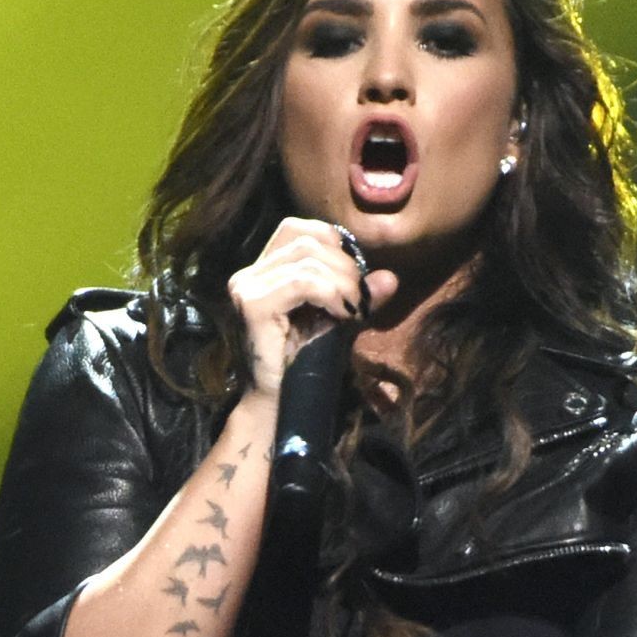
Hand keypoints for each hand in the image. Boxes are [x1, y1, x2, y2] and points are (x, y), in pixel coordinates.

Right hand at [226, 218, 397, 399]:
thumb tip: (390, 277)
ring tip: (353, 311)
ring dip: (343, 282)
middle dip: (344, 266)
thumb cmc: (306, 365)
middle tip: (360, 301)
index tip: (353, 279)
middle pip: (306, 240)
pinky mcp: (252, 305)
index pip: (298, 230)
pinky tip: (343, 315)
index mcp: (262, 271)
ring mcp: (245, 287)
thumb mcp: (338, 320)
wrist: (280, 407)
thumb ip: (359, 296)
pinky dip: (332, 293)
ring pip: (307, 257)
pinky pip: (303, 281)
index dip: (333, 244)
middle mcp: (248, 274)